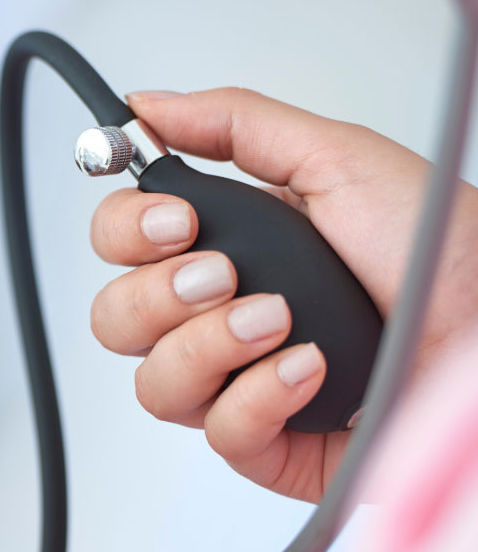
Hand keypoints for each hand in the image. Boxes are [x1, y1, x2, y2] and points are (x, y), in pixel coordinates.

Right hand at [89, 88, 477, 501]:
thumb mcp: (336, 159)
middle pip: (113, 319)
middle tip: (225, 274)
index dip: (126, 232)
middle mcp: (217, 315)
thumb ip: (234, 125)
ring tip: (277, 321)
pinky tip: (310, 370)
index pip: (118, 243)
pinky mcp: (267, 442)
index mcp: (225, 244)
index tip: (178, 221)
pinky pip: (218, 433)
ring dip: (209, 345)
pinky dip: (260, 398)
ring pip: (152, 384)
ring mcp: (236, 381)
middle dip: (158, 294)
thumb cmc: (438, 251)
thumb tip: (144, 108)